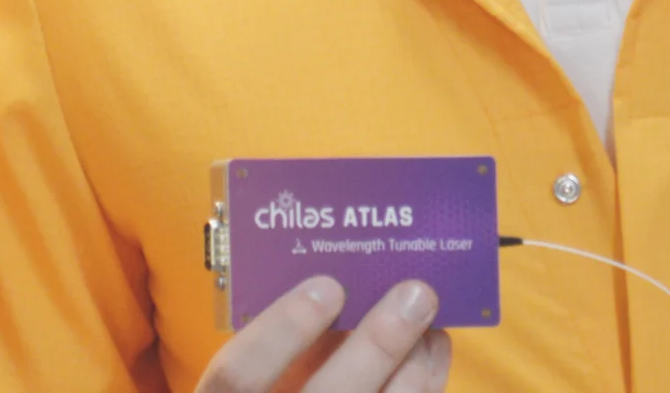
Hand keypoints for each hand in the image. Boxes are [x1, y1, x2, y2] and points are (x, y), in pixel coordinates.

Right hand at [197, 277, 449, 392]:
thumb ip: (274, 347)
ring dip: (415, 371)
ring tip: (433, 325)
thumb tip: (335, 288)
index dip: (280, 331)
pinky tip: (431, 359)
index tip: (326, 286)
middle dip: (377, 344)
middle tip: (416, 293)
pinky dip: (423, 390)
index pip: (237, 375)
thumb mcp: (248, 380)